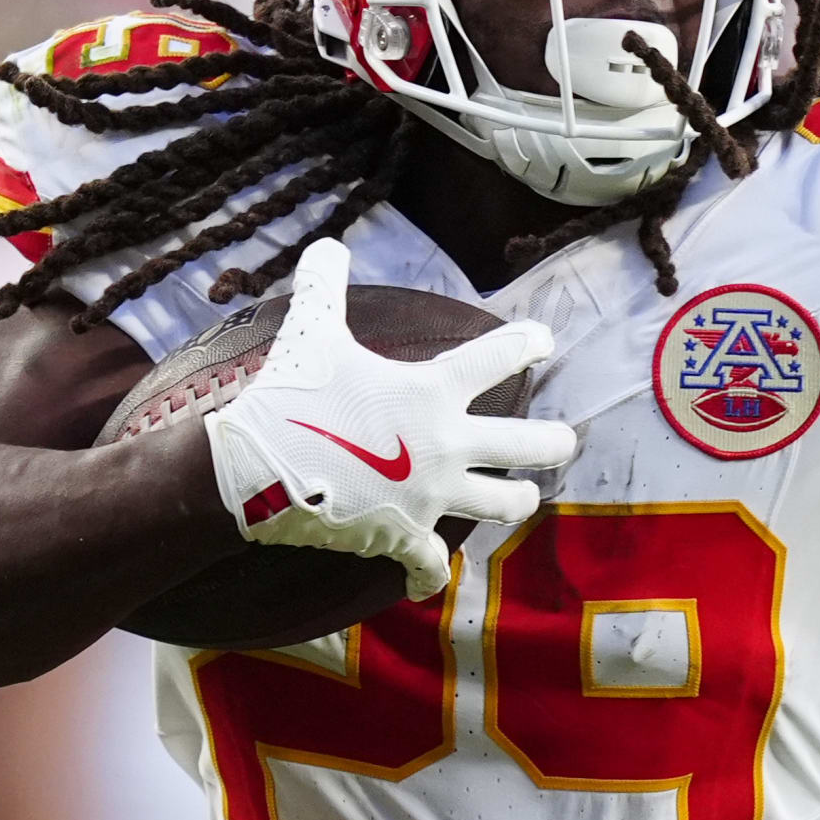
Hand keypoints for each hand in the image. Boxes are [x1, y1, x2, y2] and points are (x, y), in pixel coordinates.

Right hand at [204, 241, 577, 600]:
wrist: (255, 467)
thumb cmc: (289, 396)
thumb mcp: (308, 331)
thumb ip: (324, 286)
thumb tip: (326, 244)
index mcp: (432, 392)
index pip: (499, 357)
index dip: (527, 345)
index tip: (542, 342)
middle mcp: (446, 445)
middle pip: (529, 446)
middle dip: (554, 443)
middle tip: (564, 442)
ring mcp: (431, 496)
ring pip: (504, 505)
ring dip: (518, 500)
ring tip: (523, 497)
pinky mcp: (404, 537)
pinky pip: (434, 565)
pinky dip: (431, 572)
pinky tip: (431, 574)